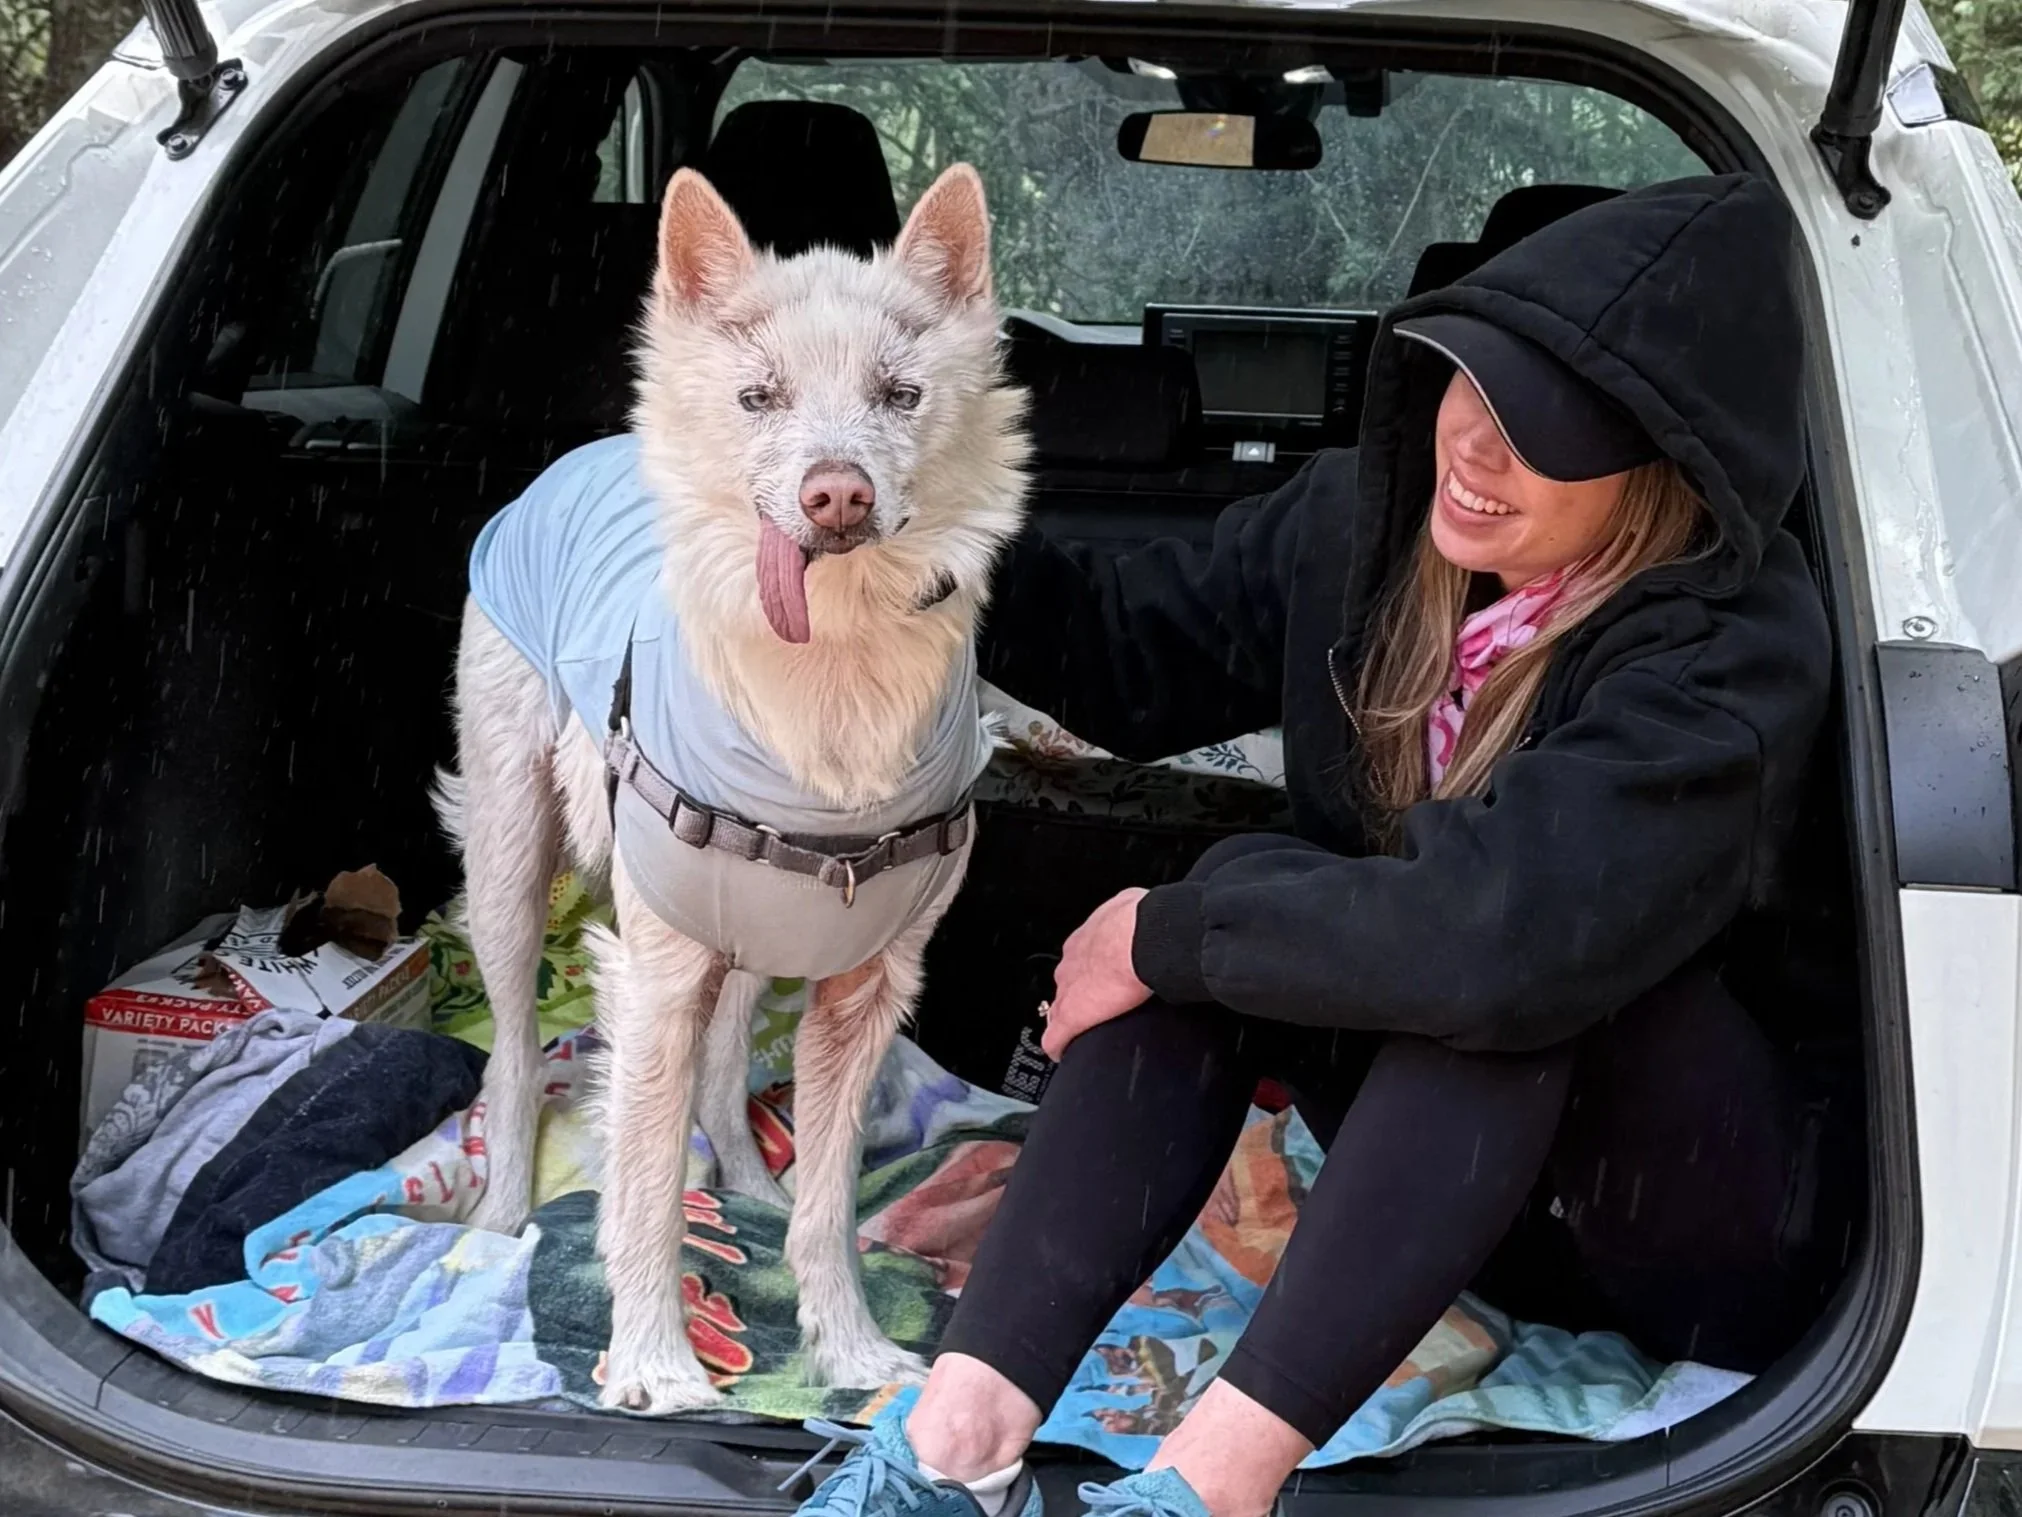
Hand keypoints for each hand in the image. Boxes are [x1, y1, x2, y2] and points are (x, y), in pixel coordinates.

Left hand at [1042, 888, 1152, 1060]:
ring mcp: (1067, 990)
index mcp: (1086, 938)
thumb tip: (1150, 912)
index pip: (1079, 959)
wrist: (1140, 939)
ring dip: (1069, 1018)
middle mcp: (1071, 962)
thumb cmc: (1141, 922)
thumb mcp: (1133, 907)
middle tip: (1096, 1006)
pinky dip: (1058, 1047)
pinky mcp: (1070, 1017)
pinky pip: (1054, 1038)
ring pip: (1058, 1008)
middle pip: (1066, 983)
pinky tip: (1063, 1054)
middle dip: (1078, 994)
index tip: (1100, 980)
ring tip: (1081, 1031)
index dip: (1089, 972)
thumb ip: (1132, 912)